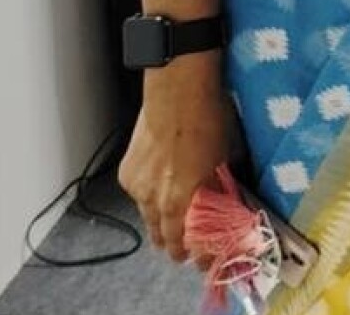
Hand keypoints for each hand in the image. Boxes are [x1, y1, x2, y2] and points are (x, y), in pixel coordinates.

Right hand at [118, 55, 233, 263]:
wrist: (177, 90)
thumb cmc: (208, 119)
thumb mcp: (222, 158)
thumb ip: (216, 186)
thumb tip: (219, 201)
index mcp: (183, 198)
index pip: (185, 241)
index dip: (195, 253)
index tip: (202, 258)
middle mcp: (156, 198)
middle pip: (162, 235)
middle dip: (175, 243)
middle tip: (186, 248)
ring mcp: (138, 186)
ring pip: (148, 216)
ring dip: (160, 222)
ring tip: (171, 226)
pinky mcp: (127, 174)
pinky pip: (139, 196)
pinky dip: (149, 199)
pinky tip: (160, 192)